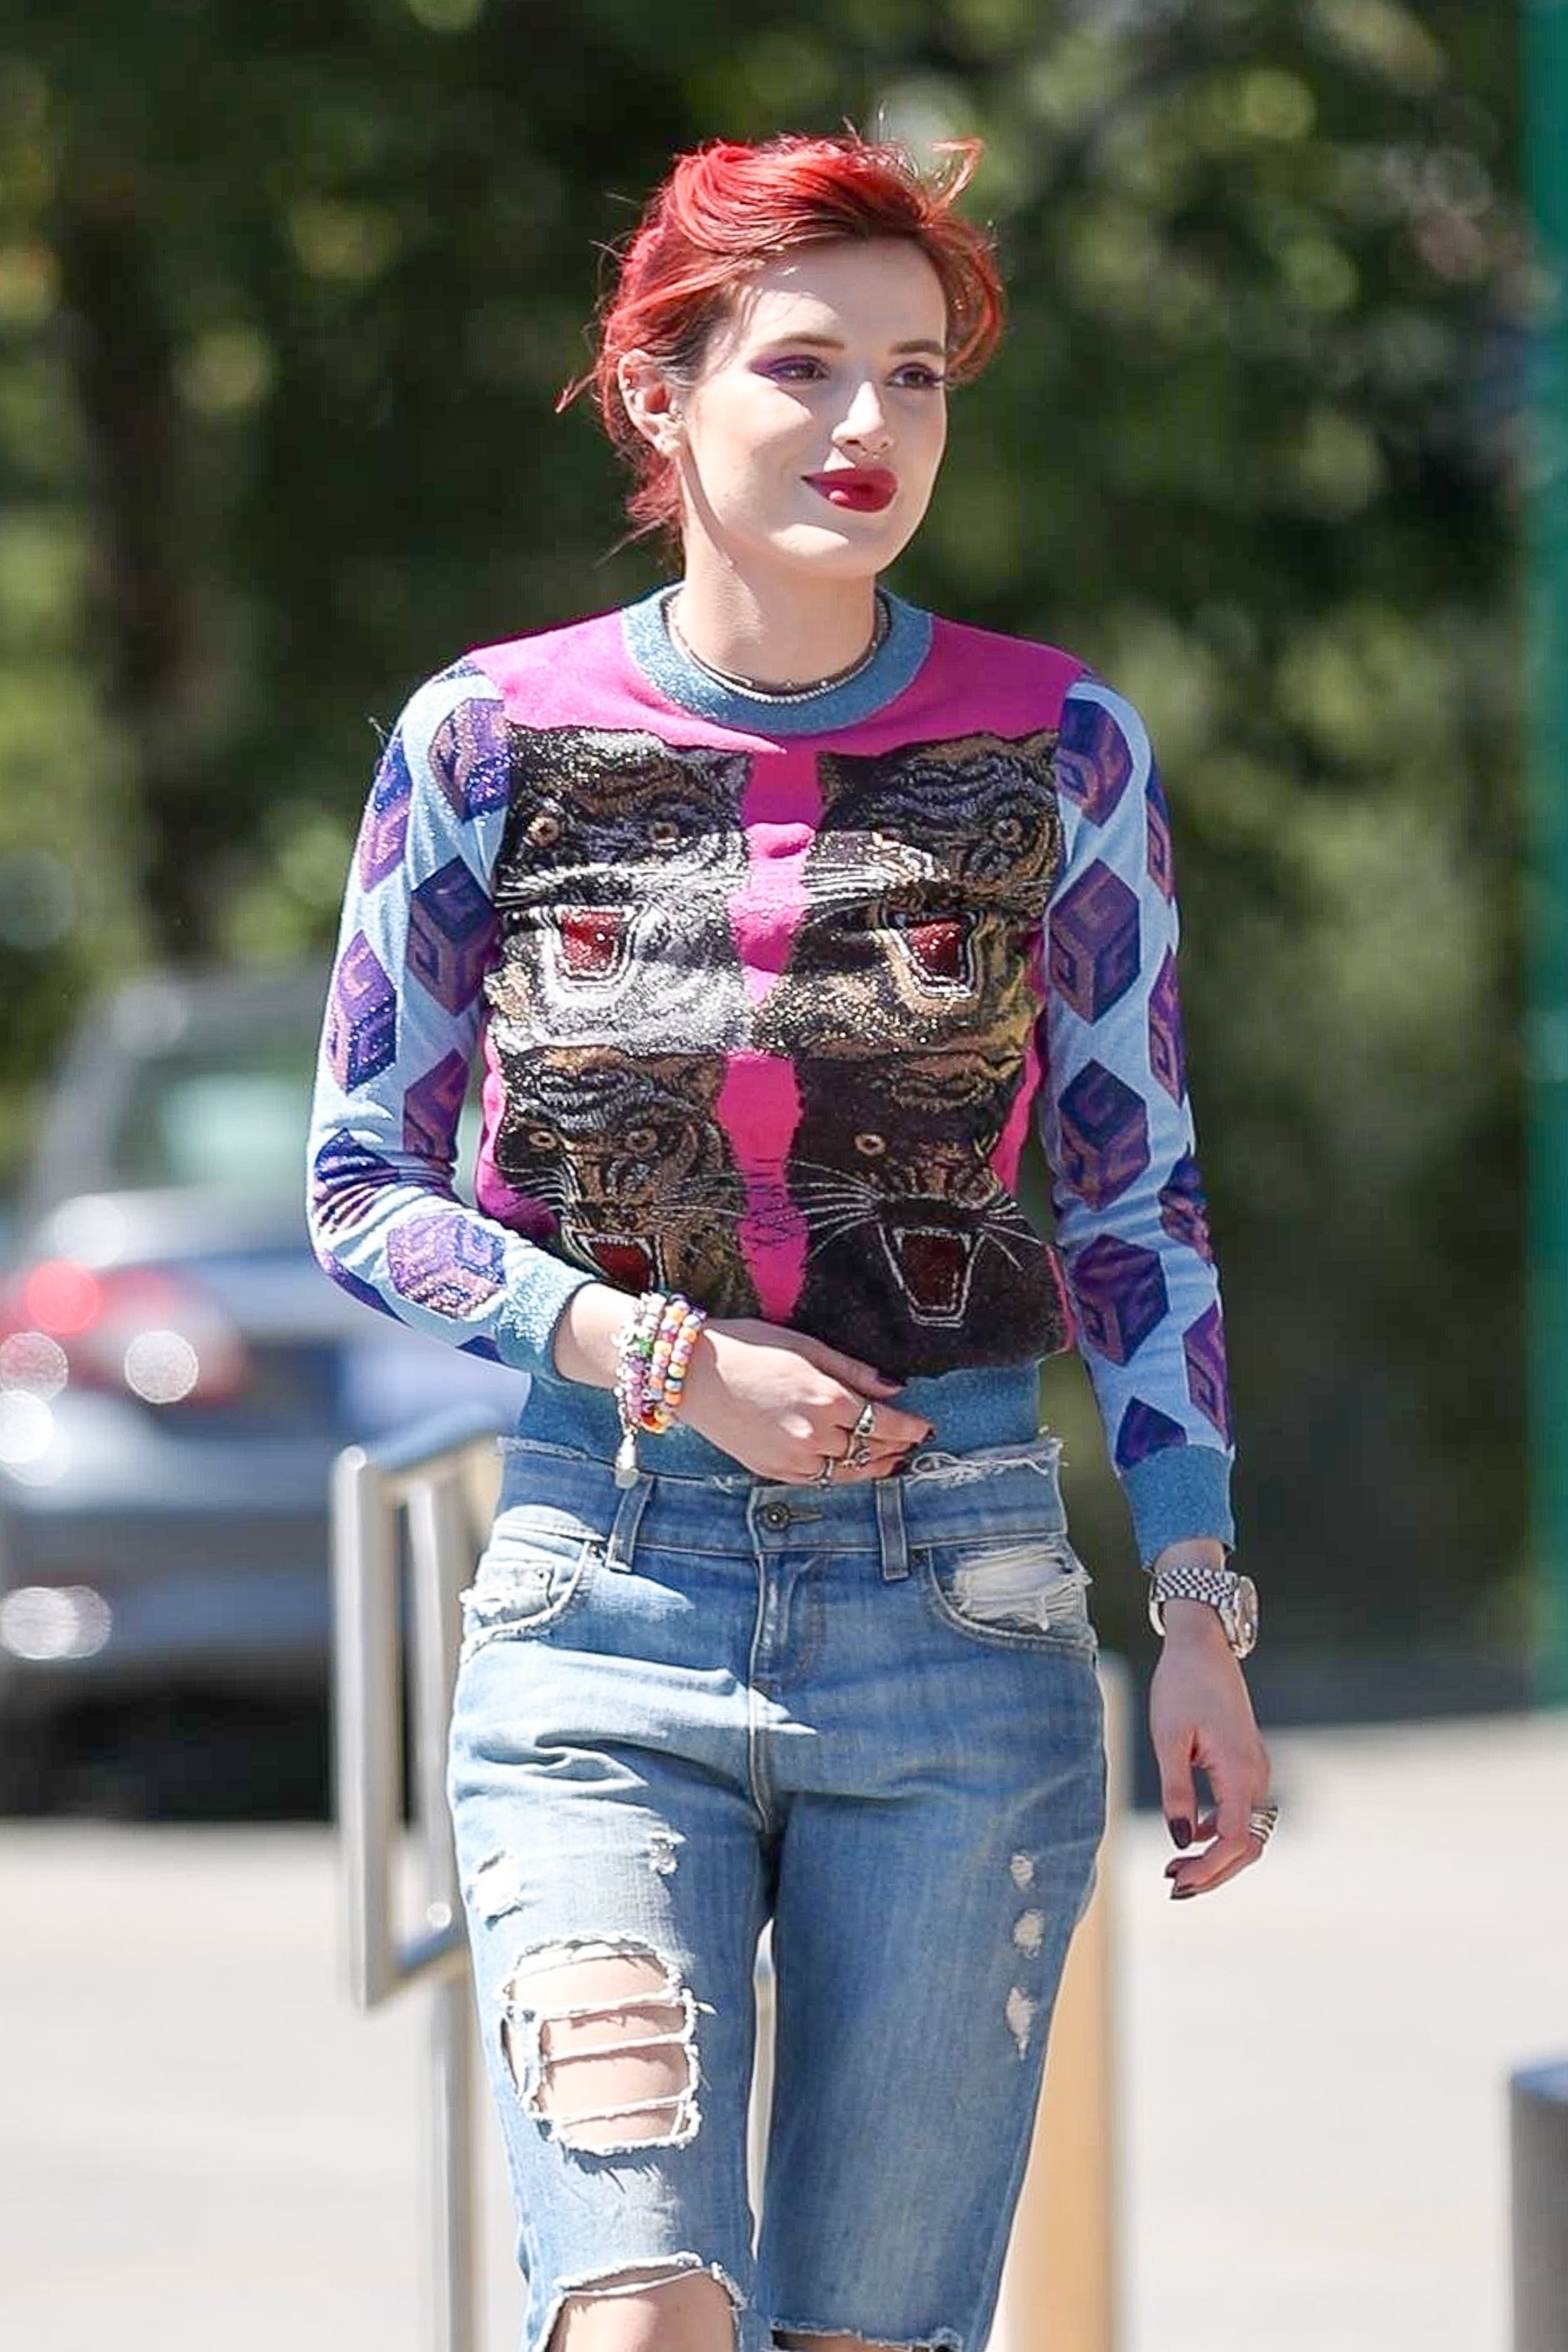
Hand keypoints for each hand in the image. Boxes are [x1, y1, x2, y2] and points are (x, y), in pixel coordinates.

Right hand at [677, 1318, 932, 1482]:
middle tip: (913, 1443)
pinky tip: (849, 1466)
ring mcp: (791, 1457)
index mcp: (826, 1398)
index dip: (911, 1427)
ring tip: (891, 1461)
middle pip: (871, 1450)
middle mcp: (813, 1434)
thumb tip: (895, 1388)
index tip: (925, 1426)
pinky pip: (817, 1479)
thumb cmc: (748, 1347)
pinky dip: (839, 1474)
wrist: (691, 1373)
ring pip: (847, 1472)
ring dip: (873, 1467)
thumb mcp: (807, 1346)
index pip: (886, 1423)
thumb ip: (853, 1371)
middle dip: (897, 1447)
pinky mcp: (772, 1470)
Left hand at [1148, 1600, 1271, 1899]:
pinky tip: (1190, 1836)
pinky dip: (1219, 1831)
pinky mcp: (1246, 1763)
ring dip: (1216, 1855)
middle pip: (1247, 1844)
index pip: (1233, 1839)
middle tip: (1174, 1886)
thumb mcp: (1169, 1739)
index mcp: (1240, 1771)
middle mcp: (1257, 1775)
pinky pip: (1241, 1811)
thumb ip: (1175, 1792)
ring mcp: (1255, 1769)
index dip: (1208, 1868)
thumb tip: (1180, 1840)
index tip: (1177, 1880)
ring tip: (1176, 1869)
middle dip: (1214, 1872)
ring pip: (1246, 1831)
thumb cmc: (1181, 1685)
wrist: (1202, 1646)